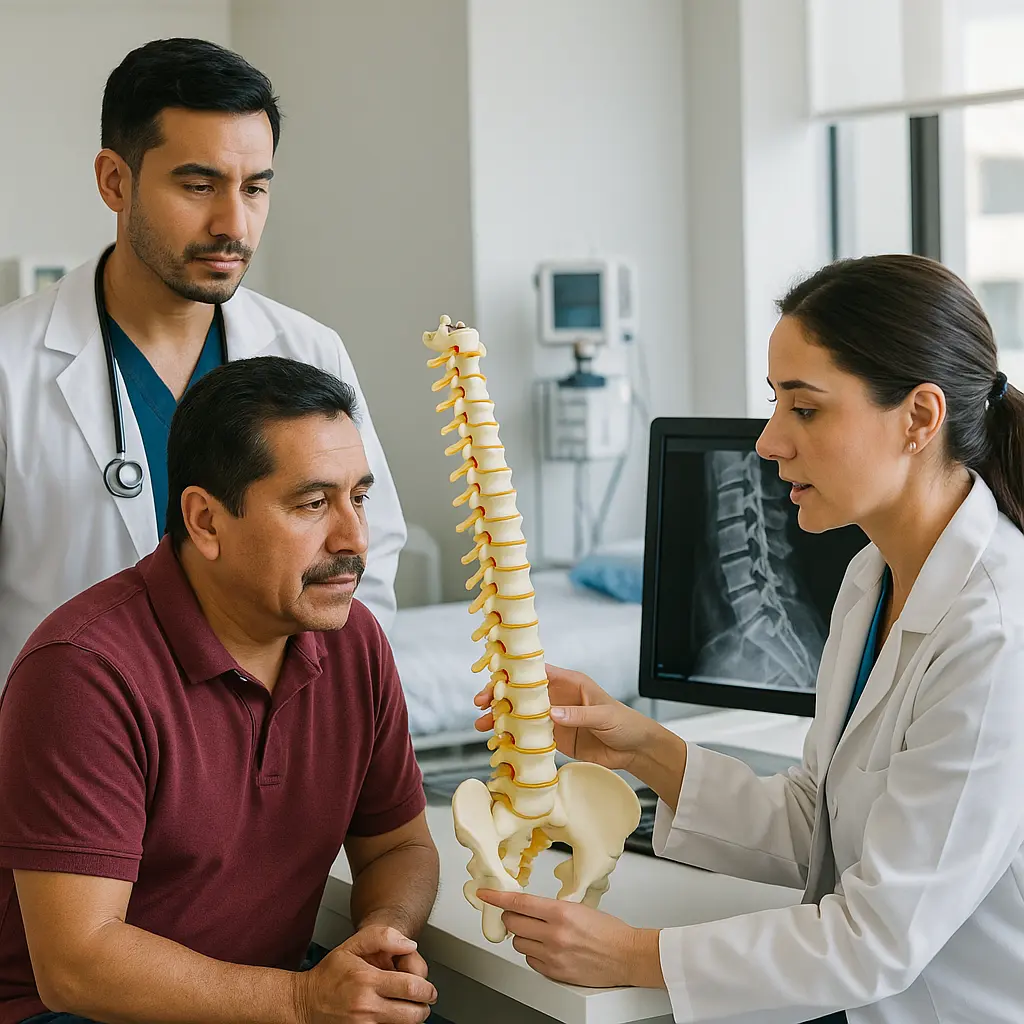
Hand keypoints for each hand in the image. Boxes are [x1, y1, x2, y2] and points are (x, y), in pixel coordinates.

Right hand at [295, 925, 435, 1023]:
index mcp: (367, 980)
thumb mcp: (352, 945)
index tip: (430, 989)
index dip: (427, 990)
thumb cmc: (329, 974)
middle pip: (412, 1014)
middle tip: (425, 1001)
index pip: (410, 988)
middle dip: (424, 1008)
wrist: (304, 1003)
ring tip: (411, 1010)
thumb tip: (409, 945)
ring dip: (412, 1020)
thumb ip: (382, 937)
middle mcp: (366, 1006)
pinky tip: (394, 1017)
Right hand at [474, 664, 653, 771]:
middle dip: (499, 697)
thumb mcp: (603, 715)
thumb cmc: (624, 723)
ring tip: (482, 726)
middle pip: (522, 694)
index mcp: (569, 682)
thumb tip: (551, 712)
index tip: (495, 679)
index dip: (515, 674)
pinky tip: (498, 742)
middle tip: (480, 704)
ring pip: (520, 715)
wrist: (635, 750)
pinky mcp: (555, 738)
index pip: (536, 673)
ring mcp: (554, 718)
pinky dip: (513, 738)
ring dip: (501, 719)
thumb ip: (578, 714)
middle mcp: (557, 698)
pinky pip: (529, 736)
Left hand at [476, 889, 663, 988]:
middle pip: (513, 924)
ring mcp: (553, 956)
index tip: (484, 894)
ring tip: (541, 934)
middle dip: (512, 918)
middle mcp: (554, 935)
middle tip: (518, 916)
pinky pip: (531, 961)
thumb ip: (551, 910)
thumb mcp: (579, 908)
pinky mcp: (555, 973)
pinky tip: (547, 949)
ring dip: (524, 937)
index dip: (497, 898)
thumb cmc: (609, 931)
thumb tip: (529, 909)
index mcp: (560, 913)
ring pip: (519, 944)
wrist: (627, 955)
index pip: (518, 903)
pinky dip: (534, 954)